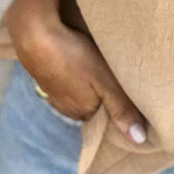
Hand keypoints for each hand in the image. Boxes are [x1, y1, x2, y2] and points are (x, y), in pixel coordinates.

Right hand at [5, 0, 148, 143]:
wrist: (34, 34)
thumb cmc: (73, 56)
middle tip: (115, 74)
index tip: (127, 91)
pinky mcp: (44, 73)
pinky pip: (65, 78)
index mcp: (83, 112)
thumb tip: (139, 140)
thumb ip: (121, 107)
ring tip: (97, 65)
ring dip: (86, 81)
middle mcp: (66, 107)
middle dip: (102, 93)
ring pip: (77, 90)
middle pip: (91, 104)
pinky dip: (72, 72)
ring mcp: (52, 91)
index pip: (106, 117)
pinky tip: (76, 59)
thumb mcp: (103, 80)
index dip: (117, 104)